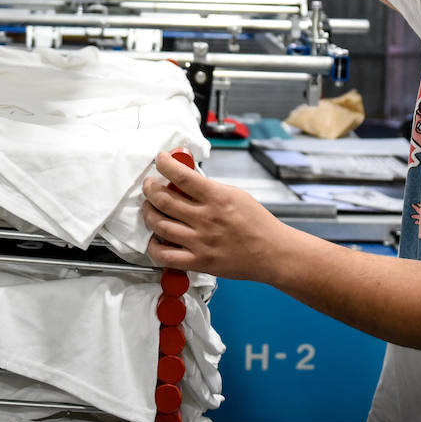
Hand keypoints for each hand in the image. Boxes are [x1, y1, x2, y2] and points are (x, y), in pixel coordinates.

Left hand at [142, 150, 290, 280]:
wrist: (272, 252)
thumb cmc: (257, 224)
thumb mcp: (235, 194)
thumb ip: (209, 189)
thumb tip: (185, 180)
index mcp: (216, 197)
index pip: (181, 176)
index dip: (164, 164)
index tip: (159, 159)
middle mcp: (205, 218)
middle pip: (164, 199)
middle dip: (150, 188)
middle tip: (149, 184)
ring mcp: (200, 241)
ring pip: (159, 224)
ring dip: (148, 213)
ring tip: (149, 207)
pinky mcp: (198, 262)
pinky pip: (165, 255)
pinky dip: (153, 246)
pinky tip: (155, 238)